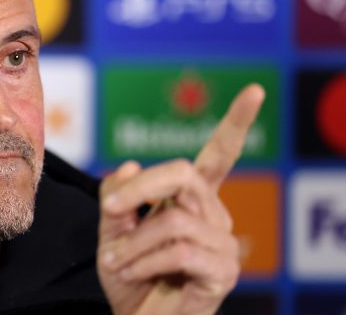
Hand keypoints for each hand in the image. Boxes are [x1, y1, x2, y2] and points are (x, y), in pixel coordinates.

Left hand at [97, 83, 265, 314]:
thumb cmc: (129, 274)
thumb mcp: (113, 228)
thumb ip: (118, 196)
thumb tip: (131, 167)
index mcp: (191, 198)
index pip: (218, 156)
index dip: (236, 124)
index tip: (255, 91)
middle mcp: (213, 214)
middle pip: (183, 174)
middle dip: (139, 190)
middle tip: (110, 210)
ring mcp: (222, 243)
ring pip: (172, 220)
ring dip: (132, 242)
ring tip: (114, 261)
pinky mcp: (222, 271)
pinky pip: (178, 251)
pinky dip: (143, 260)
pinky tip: (130, 272)